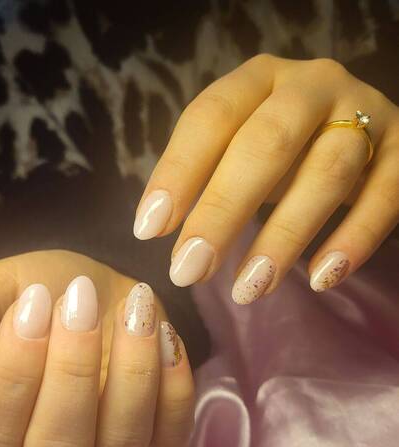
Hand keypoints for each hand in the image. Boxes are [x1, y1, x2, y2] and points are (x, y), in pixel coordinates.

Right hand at [0, 251, 193, 446]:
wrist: (97, 284)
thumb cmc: (41, 288)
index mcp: (0, 418)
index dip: (10, 378)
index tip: (34, 305)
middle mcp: (51, 442)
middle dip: (70, 374)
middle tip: (78, 303)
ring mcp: (108, 443)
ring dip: (130, 375)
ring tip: (132, 311)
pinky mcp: (158, 429)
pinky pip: (171, 435)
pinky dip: (174, 387)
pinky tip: (164, 335)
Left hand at [133, 54, 398, 301]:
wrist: (362, 130)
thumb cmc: (284, 149)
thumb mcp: (239, 148)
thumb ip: (205, 177)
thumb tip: (159, 230)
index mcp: (259, 79)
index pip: (211, 117)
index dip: (179, 172)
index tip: (149, 231)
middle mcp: (313, 86)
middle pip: (266, 143)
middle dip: (223, 211)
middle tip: (190, 270)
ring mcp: (366, 114)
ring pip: (327, 173)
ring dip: (284, 236)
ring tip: (249, 290)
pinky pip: (384, 197)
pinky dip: (352, 241)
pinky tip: (321, 279)